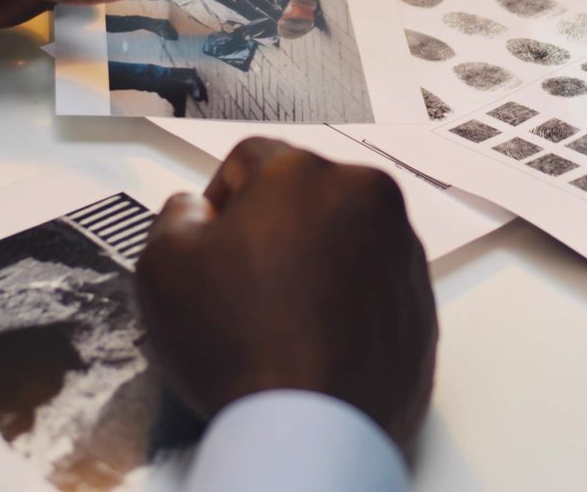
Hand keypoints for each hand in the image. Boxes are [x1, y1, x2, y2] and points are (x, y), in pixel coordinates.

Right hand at [136, 138, 437, 449]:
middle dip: (272, 226)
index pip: (251, 158)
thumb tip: (194, 212)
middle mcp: (366, 198)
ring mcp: (402, 251)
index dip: (220, 197)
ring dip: (314, 260)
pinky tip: (313, 337)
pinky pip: (374, 283)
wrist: (310, 429)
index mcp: (305, 173)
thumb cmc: (241, 346)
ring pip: (344, 236)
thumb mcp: (165, 267)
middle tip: (241, 280)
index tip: (211, 235)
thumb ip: (176, 217)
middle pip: (305, 193)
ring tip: (279, 317)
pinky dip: (347, 299)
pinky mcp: (421, 302)